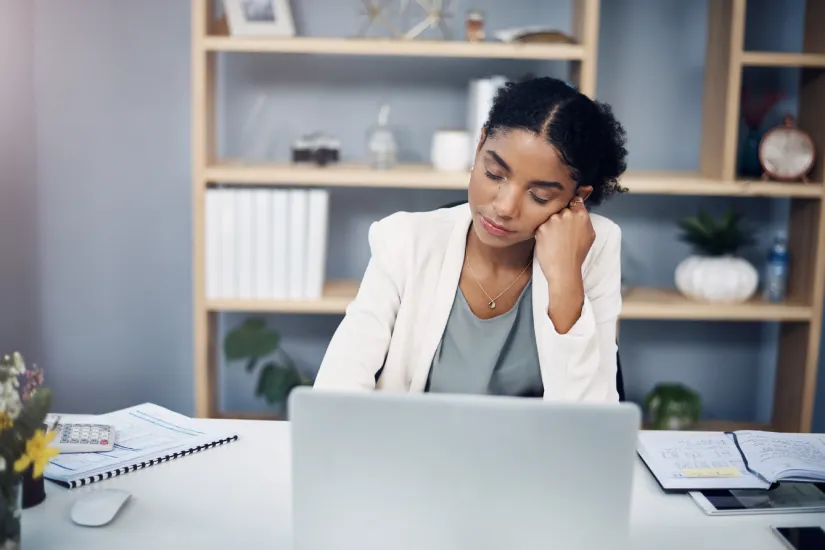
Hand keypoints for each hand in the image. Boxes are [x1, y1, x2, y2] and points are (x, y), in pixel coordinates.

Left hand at [535, 198, 594, 332]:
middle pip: (561, 208)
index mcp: (581, 214)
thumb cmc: (577, 254)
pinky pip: (541, 225)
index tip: (568, 209)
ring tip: (555, 241)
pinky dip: (543, 233)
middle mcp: (567, 214)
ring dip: (550, 225)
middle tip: (561, 233)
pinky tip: (548, 243)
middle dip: (560, 217)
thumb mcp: (589, 234)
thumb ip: (584, 218)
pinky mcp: (541, 227)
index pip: (575, 200)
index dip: (570, 205)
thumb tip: (579, 204)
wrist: (564, 269)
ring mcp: (553, 220)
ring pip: (549, 217)